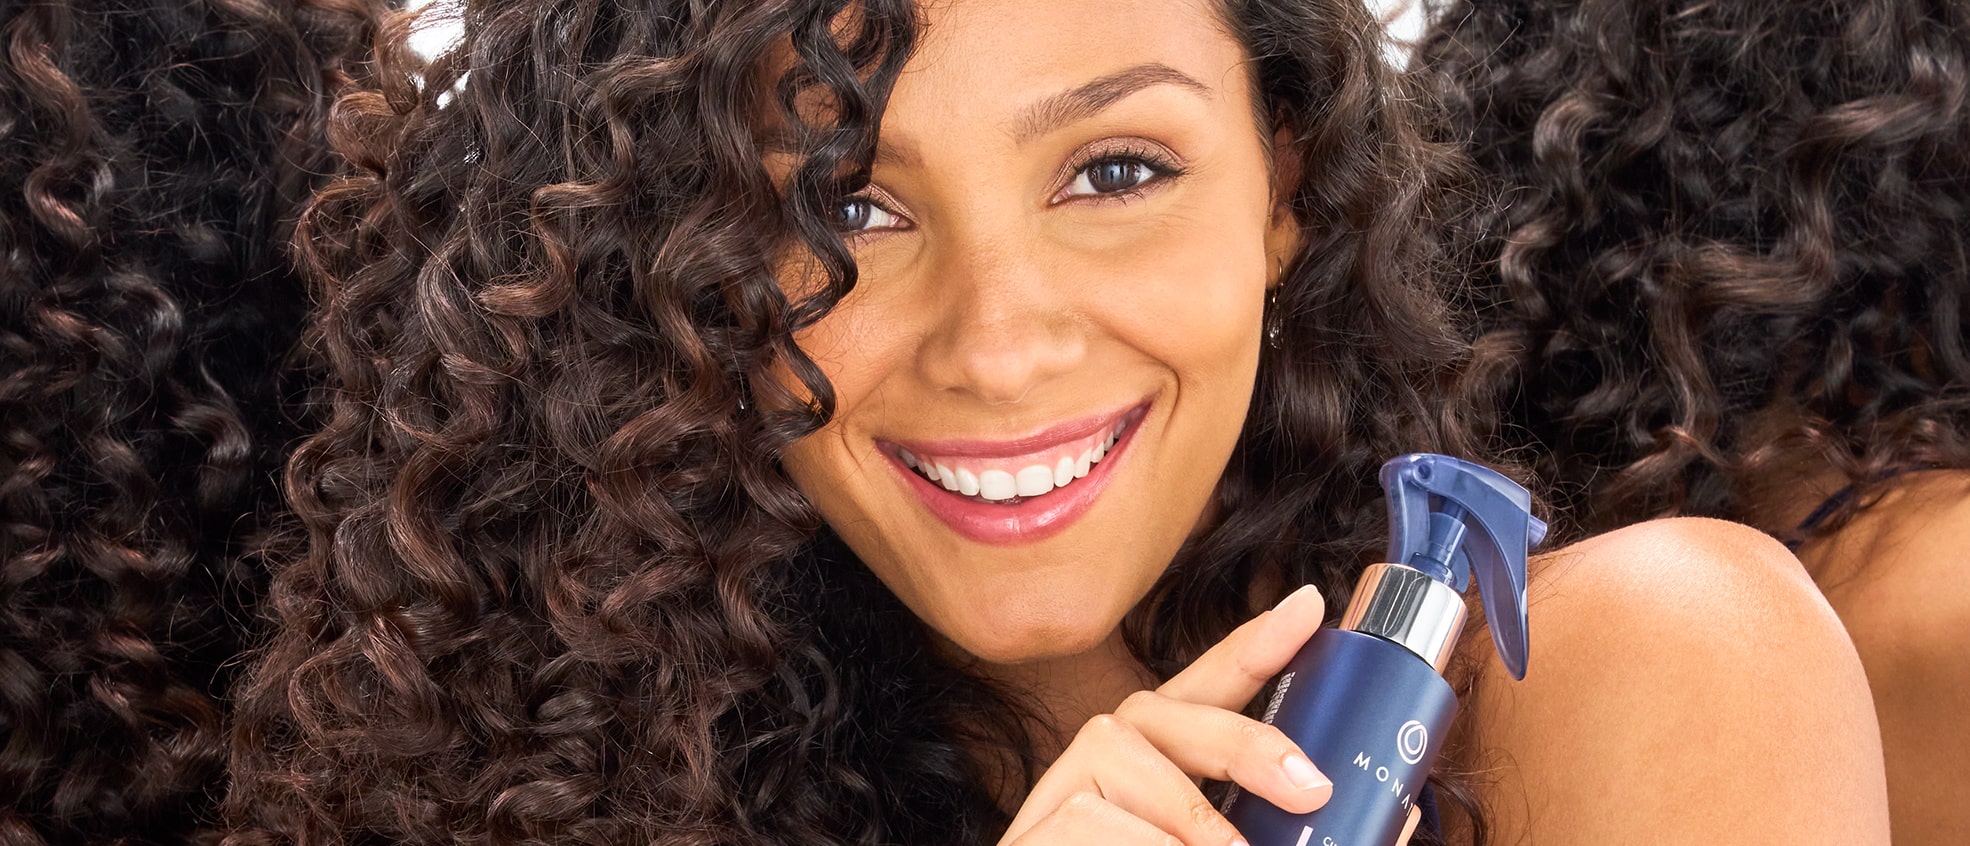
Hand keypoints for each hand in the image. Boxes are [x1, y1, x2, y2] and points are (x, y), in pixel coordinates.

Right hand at [999, 585, 1416, 845]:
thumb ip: (1282, 828)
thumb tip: (1393, 820)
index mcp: (1156, 768)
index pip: (1203, 691)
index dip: (1255, 646)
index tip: (1309, 608)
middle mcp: (1101, 764)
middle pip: (1164, 709)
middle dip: (1247, 740)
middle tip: (1313, 790)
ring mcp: (1057, 793)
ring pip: (1124, 760)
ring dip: (1195, 822)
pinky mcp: (1031, 830)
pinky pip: (1092, 817)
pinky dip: (1145, 845)